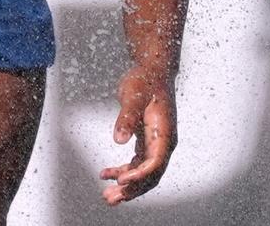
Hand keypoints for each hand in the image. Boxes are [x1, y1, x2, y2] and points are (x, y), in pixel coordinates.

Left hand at [100, 66, 177, 205]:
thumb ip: (127, 117)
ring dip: (126, 186)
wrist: (152, 71)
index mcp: (164, 133)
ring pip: (143, 173)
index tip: (121, 180)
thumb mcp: (133, 95)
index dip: (139, 175)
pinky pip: (136, 164)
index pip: (155, 162)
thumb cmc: (145, 80)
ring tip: (107, 195)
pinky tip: (106, 174)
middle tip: (111, 198)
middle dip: (132, 189)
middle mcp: (163, 143)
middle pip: (150, 175)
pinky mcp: (147, 142)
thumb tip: (119, 139)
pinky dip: (123, 171)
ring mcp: (155, 144)